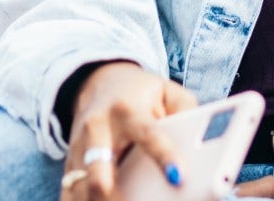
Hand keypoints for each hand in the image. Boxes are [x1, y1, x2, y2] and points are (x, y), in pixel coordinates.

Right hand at [61, 62, 197, 200]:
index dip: (163, 155)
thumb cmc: (141, 93)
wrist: (99, 83)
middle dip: (110, 191)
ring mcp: (80, 147)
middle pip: (99, 164)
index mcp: (127, 109)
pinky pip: (69, 191)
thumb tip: (204, 137)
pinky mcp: (70, 162)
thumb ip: (187, 110)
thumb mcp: (168, 91)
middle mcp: (98, 127)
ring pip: (79, 184)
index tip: (178, 177)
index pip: (147, 134)